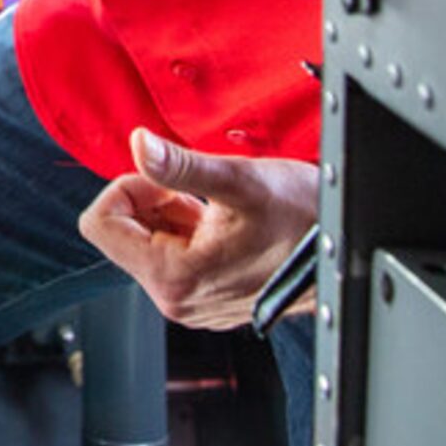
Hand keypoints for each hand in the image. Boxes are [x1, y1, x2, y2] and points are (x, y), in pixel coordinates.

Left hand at [77, 129, 319, 330]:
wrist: (346, 247)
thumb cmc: (304, 218)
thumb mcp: (239, 181)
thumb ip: (180, 165)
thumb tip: (138, 144)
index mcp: (174, 279)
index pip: (99, 224)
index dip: (129, 189)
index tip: (168, 181)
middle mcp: (178, 300)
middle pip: (123, 232)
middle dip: (154, 201)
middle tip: (200, 196)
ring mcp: (192, 301)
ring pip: (149, 239)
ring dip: (175, 213)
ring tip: (220, 214)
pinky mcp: (206, 295)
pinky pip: (173, 252)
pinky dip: (192, 229)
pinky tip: (226, 226)